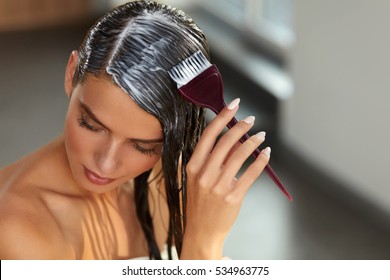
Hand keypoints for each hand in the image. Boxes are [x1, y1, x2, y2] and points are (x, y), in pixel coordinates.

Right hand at [181, 98, 270, 258]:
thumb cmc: (200, 203)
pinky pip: (251, 174)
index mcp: (192, 166)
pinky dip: (261, 161)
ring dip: (253, 142)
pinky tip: (266, 154)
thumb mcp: (199, 179)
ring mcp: (218, 186)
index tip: (233, 105)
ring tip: (261, 136)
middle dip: (240, 126)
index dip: (222, 117)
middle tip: (251, 120)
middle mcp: (203, 174)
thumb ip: (214, 159)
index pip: (208, 135)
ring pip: (239, 155)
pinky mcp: (232, 197)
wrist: (201, 231)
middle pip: (225, 142)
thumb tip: (235, 139)